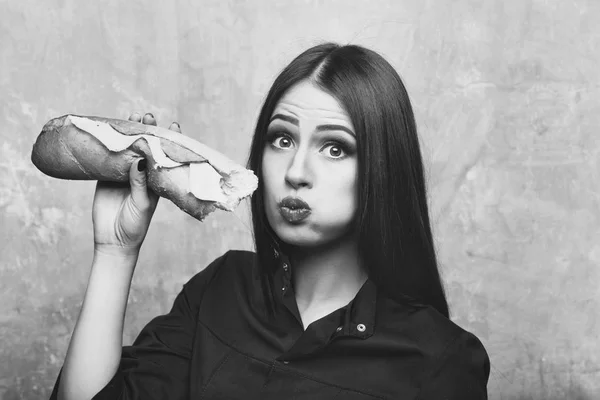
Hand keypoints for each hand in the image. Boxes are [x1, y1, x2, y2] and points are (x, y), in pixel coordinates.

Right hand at [92, 112, 181, 257]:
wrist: (113, 240)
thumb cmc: (135, 226)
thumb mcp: (142, 204)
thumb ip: (140, 183)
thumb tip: (140, 159)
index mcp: (156, 181)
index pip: (165, 157)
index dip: (169, 141)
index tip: (173, 125)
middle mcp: (142, 175)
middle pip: (146, 148)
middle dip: (147, 131)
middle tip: (148, 116)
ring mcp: (124, 174)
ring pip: (128, 149)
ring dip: (130, 133)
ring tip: (133, 115)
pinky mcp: (106, 177)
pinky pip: (108, 157)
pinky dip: (110, 144)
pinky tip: (110, 130)